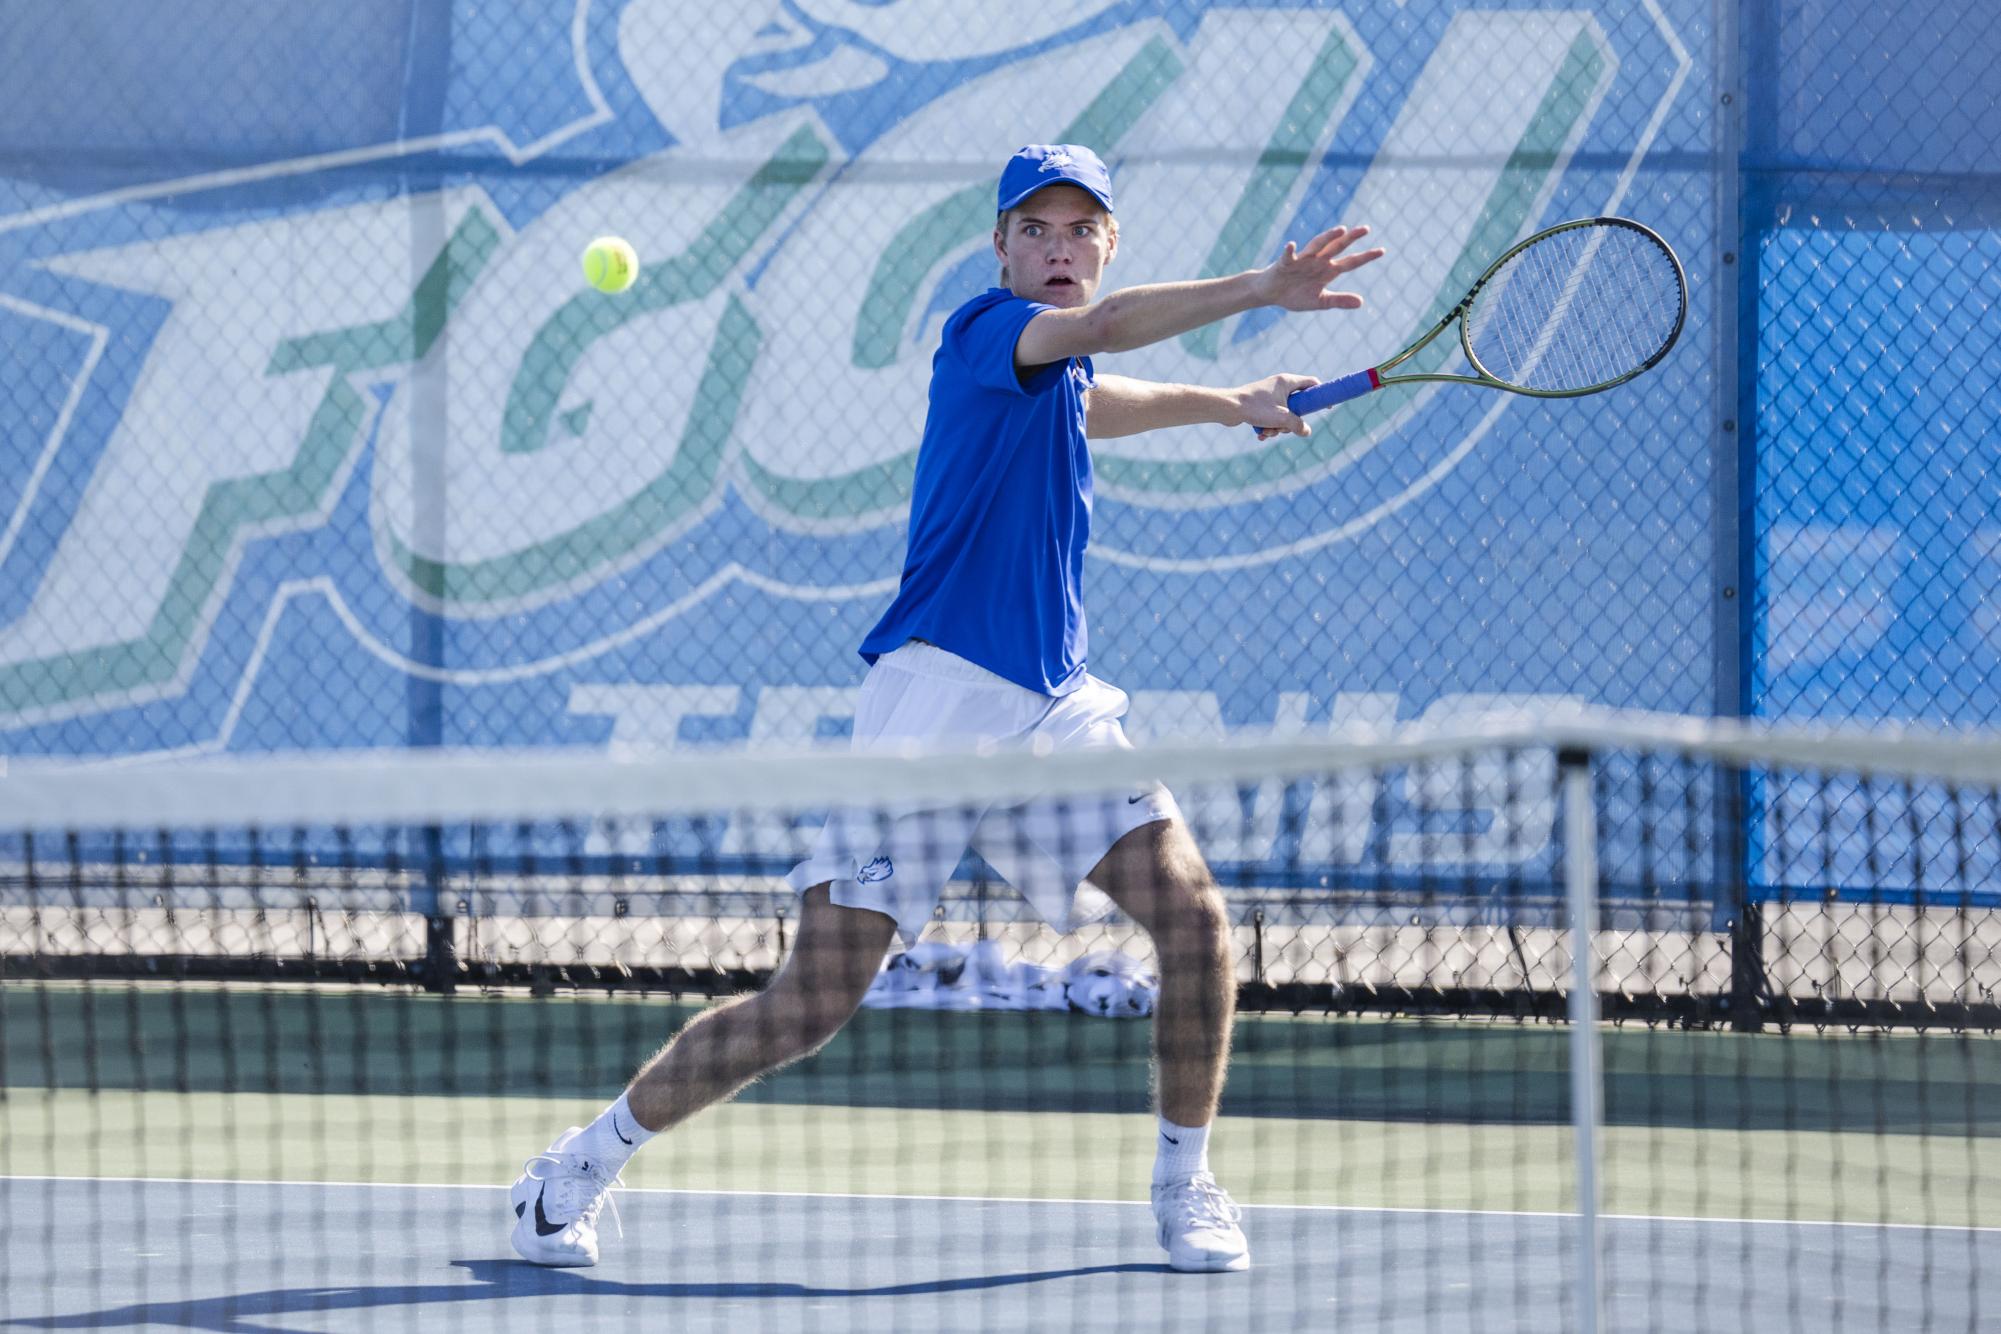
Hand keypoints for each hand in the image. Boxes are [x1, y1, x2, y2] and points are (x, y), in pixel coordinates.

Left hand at [1237, 374, 1318, 439]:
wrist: (1228, 408)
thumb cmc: (1255, 408)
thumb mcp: (1282, 418)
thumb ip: (1298, 425)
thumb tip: (1307, 432)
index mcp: (1287, 381)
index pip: (1311, 383)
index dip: (1321, 394)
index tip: (1326, 407)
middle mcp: (1278, 386)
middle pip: (1297, 405)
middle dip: (1291, 421)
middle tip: (1285, 427)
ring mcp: (1269, 395)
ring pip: (1283, 414)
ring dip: (1278, 427)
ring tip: (1267, 431)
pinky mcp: (1260, 405)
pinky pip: (1271, 417)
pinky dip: (1268, 427)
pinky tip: (1260, 434)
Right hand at [1260, 224, 1384, 311]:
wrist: (1271, 293)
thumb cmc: (1295, 295)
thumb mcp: (1319, 301)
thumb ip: (1339, 301)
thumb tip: (1361, 302)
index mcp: (1328, 271)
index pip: (1350, 262)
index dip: (1365, 257)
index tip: (1382, 251)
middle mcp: (1318, 261)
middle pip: (1337, 247)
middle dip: (1350, 238)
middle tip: (1366, 229)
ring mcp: (1302, 260)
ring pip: (1317, 245)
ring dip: (1328, 237)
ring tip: (1340, 229)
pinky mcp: (1285, 263)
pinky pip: (1288, 256)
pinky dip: (1289, 251)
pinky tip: (1291, 245)